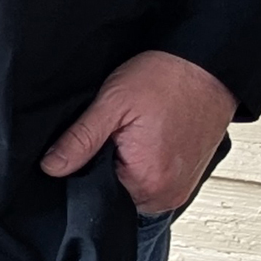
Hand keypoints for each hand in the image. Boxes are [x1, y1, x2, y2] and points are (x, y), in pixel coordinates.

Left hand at [40, 49, 235, 215]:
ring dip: (128, 164)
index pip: (95, 192)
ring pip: (134, 187)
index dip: (86, 166)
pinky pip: (153, 180)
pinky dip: (145, 162)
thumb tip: (51, 167)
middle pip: (116, 192)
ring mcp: (180, 189)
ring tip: (138, 131)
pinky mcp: (188, 178)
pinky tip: (149, 137)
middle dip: (108, 166)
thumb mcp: (112, 104)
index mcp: (147, 182)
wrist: (209, 65)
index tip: (95, 140)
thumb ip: (80, 140)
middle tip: (119, 131)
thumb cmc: (166, 79)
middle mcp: (167, 194)